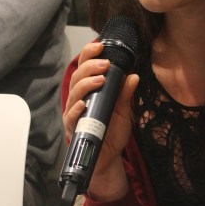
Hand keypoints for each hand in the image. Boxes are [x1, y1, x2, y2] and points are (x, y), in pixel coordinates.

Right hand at [63, 40, 138, 200]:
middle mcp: (79, 100)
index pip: (85, 68)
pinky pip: (71, 118)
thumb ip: (125, 94)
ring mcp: (74, 115)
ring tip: (100, 78)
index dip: (89, 55)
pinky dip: (76, 109)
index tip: (99, 46)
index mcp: (90, 92)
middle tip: (105, 63)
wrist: (108, 159)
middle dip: (89, 66)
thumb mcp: (123, 111)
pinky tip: (83, 104)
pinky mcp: (73, 129)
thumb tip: (133, 75)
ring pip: (73, 94)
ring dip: (85, 84)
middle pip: (77, 77)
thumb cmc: (112, 133)